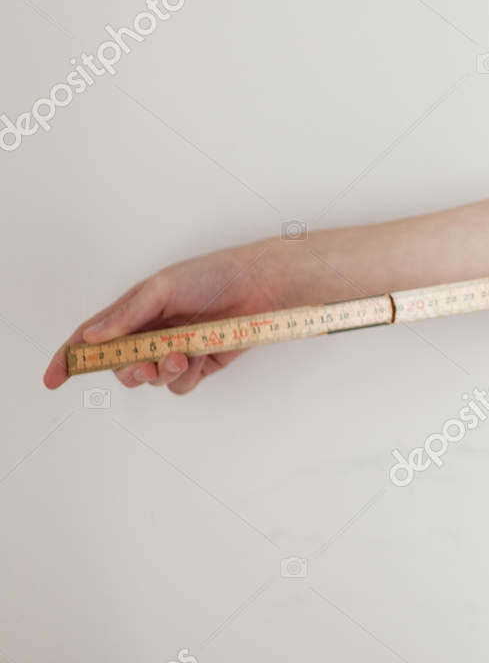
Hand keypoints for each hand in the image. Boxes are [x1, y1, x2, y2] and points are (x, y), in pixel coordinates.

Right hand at [41, 242, 315, 394]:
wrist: (260, 287)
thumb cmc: (212, 276)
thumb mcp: (163, 288)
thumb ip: (127, 314)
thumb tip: (90, 337)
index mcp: (134, 312)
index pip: (92, 338)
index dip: (70, 358)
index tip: (53, 379)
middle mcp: (151, 333)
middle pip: (121, 367)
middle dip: (128, 371)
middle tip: (144, 365)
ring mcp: (176, 350)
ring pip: (152, 379)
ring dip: (162, 373)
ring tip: (182, 355)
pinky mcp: (202, 364)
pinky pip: (181, 385)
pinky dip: (187, 377)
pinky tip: (201, 357)